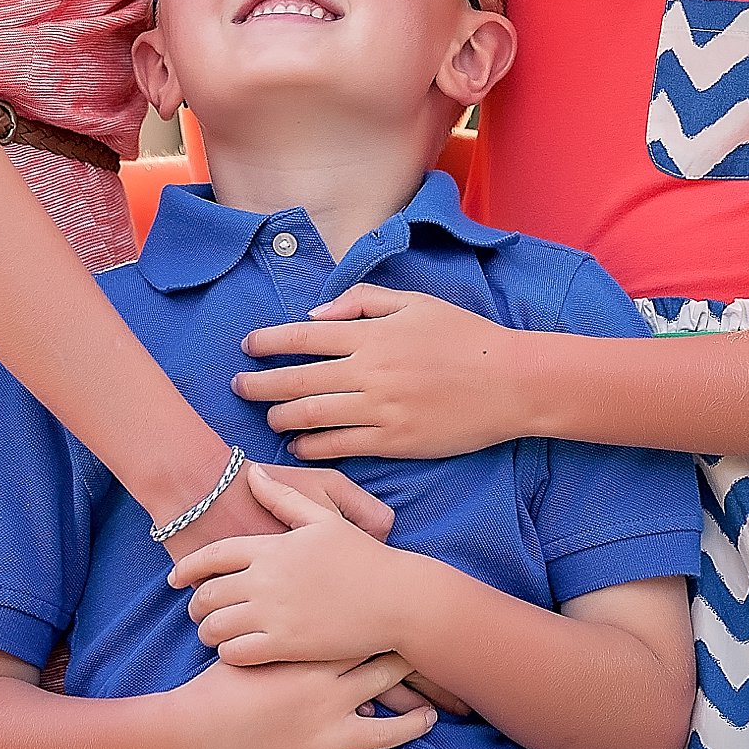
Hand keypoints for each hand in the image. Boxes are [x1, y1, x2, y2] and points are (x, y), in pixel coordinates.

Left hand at [170, 461, 410, 665]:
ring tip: (214, 633)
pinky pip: (236, 653)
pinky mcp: (286, 646)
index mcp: (272, 547)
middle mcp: (266, 580)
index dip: (188, 567)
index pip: (212, 556)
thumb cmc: (362, 557)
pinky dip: (227, 652)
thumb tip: (251, 473)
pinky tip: (235, 650)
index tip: (176, 578)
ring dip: (208, 631)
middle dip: (195, 604)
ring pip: (216, 627)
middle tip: (197, 610)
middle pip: (207, 593)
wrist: (396, 599)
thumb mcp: (323, 518)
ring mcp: (274, 614)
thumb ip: (282, 497)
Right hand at [174, 649, 433, 748]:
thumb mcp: (254, 646)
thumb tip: (321, 627)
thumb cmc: (218, 687)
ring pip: (388, 732)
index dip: (395, 633)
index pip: (367, 640)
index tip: (415, 627)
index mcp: (312, 661)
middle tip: (438, 667)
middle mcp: (328, 696)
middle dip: (415, 673)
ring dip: (414, 724)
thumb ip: (289, 635)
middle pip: (387, 679)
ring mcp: (326, 736)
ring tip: (430, 718)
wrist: (193, 734)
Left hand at [232, 285, 527, 459]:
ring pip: (312, 417)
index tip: (247, 347)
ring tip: (267, 417)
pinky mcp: (395, 442)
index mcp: (373, 334)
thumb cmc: (465, 336)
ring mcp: (381, 410)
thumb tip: (317, 313)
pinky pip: (341, 447)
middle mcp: (370, 372)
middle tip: (239, 387)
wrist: (510, 382)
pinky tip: (299, 445)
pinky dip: (312, 446)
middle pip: (296, 381)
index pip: (304, 337)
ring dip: (280, 418)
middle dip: (259, 385)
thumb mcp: (415, 302)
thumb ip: (362, 301)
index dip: (268, 342)